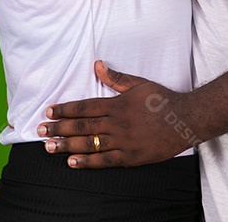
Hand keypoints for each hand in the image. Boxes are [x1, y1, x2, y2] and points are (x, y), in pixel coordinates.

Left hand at [37, 60, 199, 168]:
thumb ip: (116, 78)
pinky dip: (87, 161)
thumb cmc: (162, 100)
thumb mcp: (140, 84)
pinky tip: (72, 162)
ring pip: (89, 143)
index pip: (85, 107)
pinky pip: (104, 160)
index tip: (49, 111)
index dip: (65, 109)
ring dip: (66, 145)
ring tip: (49, 146)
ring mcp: (123, 141)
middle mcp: (117, 123)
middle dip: (59, 127)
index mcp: (118, 104)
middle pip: (82, 126)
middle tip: (41, 130)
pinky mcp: (130, 156)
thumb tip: (97, 66)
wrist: (186, 119)